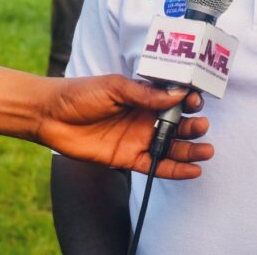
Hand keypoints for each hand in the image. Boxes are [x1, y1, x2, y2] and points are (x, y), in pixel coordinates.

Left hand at [35, 76, 213, 177]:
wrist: (49, 115)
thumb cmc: (80, 93)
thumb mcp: (114, 87)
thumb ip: (145, 94)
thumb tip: (177, 94)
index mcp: (143, 96)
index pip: (173, 99)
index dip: (187, 101)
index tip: (196, 102)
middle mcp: (144, 117)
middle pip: (177, 125)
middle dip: (193, 126)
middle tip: (201, 126)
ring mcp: (137, 139)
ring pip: (171, 147)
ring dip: (190, 150)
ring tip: (206, 151)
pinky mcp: (127, 159)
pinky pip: (155, 166)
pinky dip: (174, 169)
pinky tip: (192, 170)